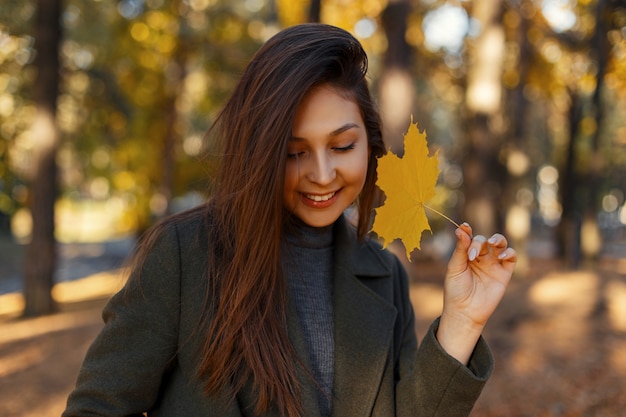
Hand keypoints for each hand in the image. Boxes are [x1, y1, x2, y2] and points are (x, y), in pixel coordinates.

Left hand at [436, 222, 516, 363]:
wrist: (465, 312)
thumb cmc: (456, 290)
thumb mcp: (455, 268)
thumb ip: (460, 249)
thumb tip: (461, 229)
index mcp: (466, 255)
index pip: (469, 238)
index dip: (467, 231)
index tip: (464, 226)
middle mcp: (481, 258)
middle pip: (485, 240)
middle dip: (480, 241)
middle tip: (472, 254)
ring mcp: (493, 264)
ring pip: (500, 244)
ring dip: (498, 240)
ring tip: (492, 243)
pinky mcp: (504, 273)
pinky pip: (511, 257)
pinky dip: (509, 252)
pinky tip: (502, 256)